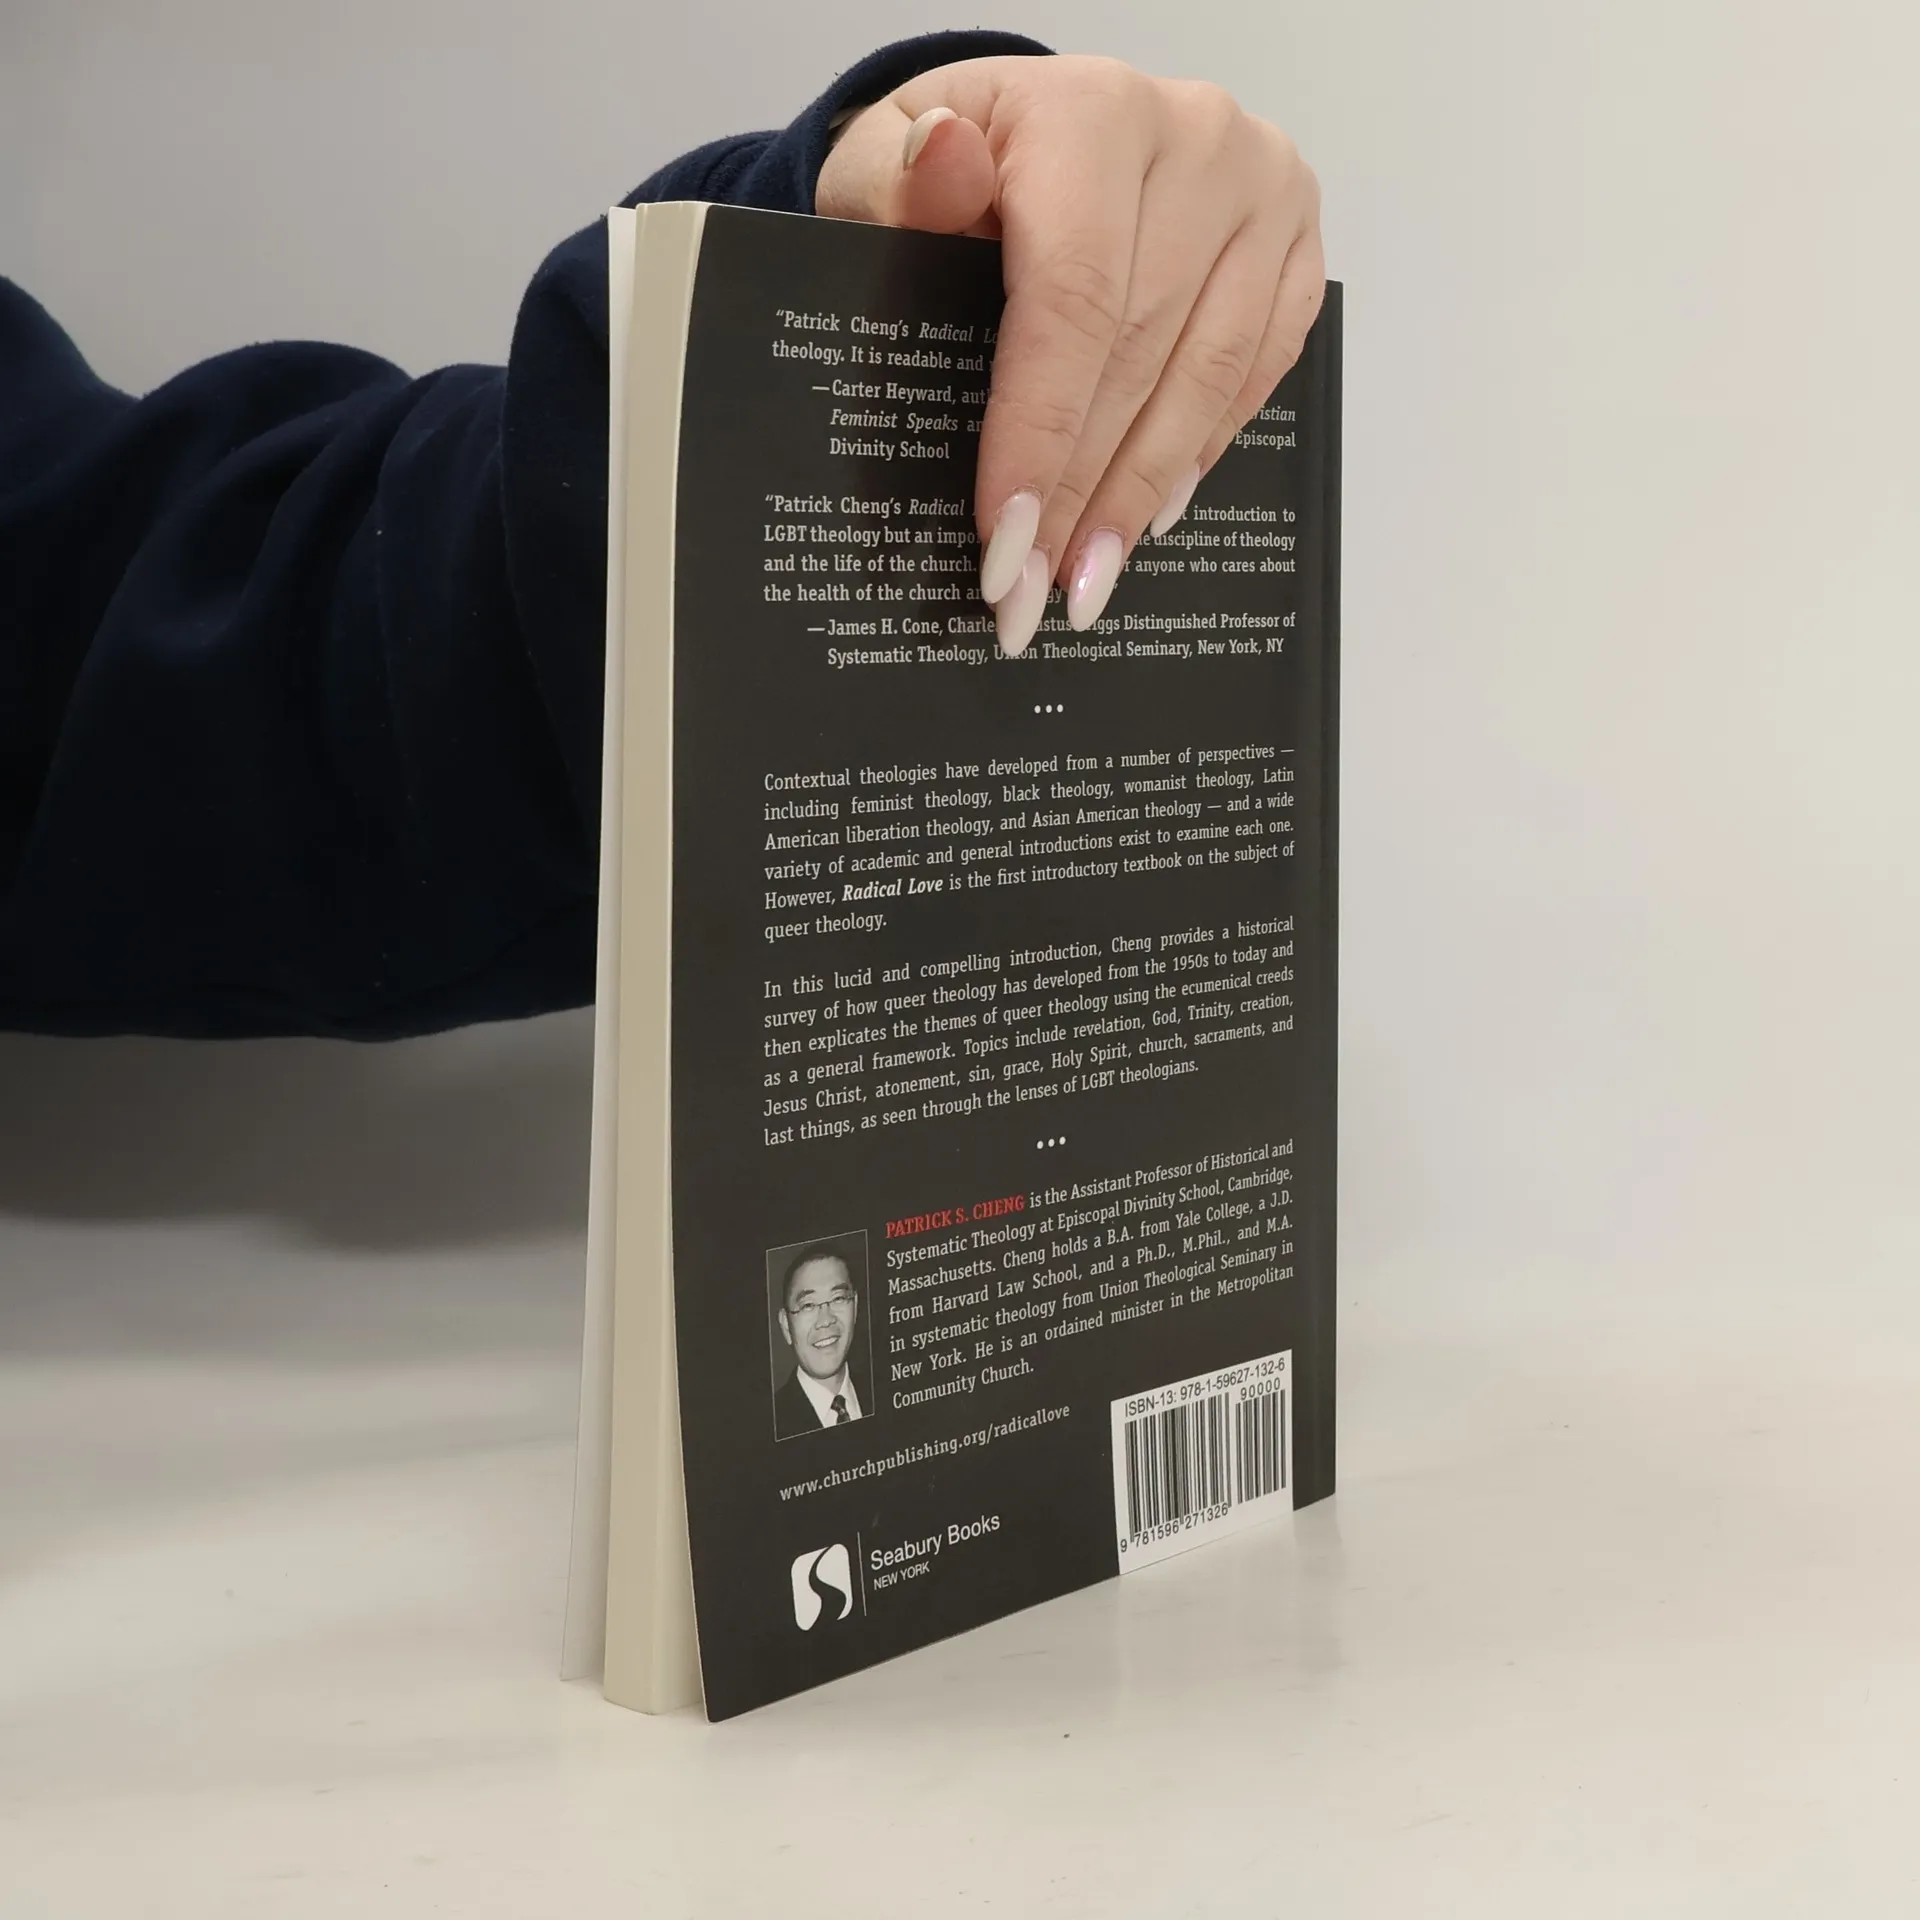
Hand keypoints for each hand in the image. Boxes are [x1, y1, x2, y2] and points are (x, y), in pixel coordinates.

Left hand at [816, 54, 1323, 654]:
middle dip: (1076, 495)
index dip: (1039, 434)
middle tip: (1026, 598)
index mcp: (1093, 113)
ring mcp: (1263, 194)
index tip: (1002, 544)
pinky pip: (1257, 372)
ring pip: (1207, 376)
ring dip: (1140, 495)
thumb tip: (940, 161)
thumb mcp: (883, 161)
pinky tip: (1147, 517)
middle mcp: (1198, 141)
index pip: (1073, 300)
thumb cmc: (950, 162)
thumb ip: (896, 180)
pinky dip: (1201, 451)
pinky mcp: (1297, 245)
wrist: (1033, 128)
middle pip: (1139, 355)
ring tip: (1084, 586)